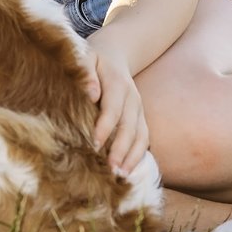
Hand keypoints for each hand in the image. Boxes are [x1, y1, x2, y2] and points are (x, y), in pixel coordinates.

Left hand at [84, 34, 148, 174]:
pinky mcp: (141, 118)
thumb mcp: (86, 56)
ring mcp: (139, 110)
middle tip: (110, 169)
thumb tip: (91, 94)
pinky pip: (144, 139)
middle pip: (130, 127)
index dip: (105, 127)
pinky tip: (129, 171)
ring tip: (122, 176)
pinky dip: (139, 156)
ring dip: (132, 157)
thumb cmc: (93, 60)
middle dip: (121, 149)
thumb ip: (86, 71)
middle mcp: (133, 99)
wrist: (115, 55)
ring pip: (141, 136)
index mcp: (118, 84)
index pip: (113, 109)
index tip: (94, 144)